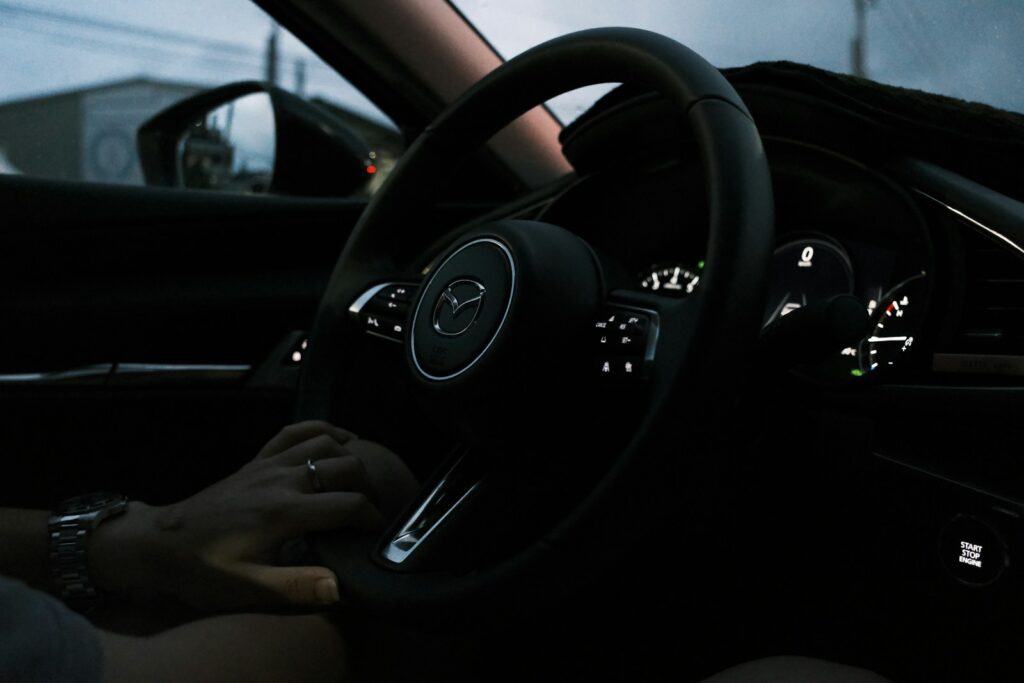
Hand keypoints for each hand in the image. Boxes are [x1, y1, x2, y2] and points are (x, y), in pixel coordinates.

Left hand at [89, 421, 388, 609]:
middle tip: (370, 508)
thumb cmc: (203, 569)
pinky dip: (320, 429)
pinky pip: (294, 431)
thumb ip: (296, 587)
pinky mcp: (256, 460)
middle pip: (344, 466)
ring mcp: (268, 464)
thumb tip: (340, 587)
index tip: (376, 531)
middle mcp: (281, 480)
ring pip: (324, 442)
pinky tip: (337, 439)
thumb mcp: (248, 588)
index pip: (347, 505)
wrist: (159, 544)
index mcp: (284, 512)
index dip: (370, 517)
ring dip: (349, 455)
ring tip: (360, 479)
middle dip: (367, 485)